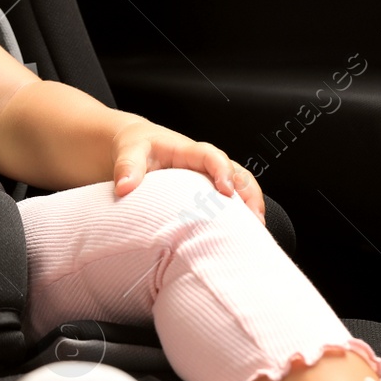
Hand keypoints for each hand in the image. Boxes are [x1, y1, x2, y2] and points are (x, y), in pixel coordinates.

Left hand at [110, 119, 266, 223]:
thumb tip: (124, 187)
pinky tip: (243, 234)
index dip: (223, 171)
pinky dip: (240, 215)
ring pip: (241, 187)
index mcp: (189, 151)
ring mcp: (210, 177)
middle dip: (248, 195)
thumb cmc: (136, 146)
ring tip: (256, 232)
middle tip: (253, 220)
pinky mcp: (208, 191)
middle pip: (238, 173)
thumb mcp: (128, 151)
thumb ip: (127, 166)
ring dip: (251, 207)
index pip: (212, 157)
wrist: (136, 145)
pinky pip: (231, 200)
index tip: (226, 191)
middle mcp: (205, 163)